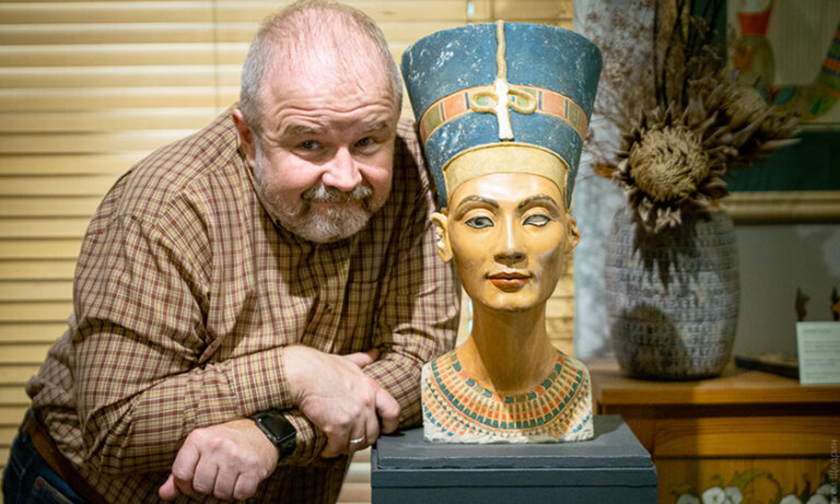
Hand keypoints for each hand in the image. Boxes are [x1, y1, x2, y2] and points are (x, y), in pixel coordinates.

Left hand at [158, 419, 278, 500]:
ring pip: (220, 493)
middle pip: (201, 486)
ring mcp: (235, 455)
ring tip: (231, 475)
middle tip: (218, 475)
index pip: (180, 474)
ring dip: (226, 490)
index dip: (185, 486)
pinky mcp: (253, 466)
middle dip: (209, 487)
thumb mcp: (201, 449)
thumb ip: (181, 472)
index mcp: (198, 438)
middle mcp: (216, 444)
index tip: (194, 484)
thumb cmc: (227, 443)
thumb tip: (164, 494)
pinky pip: (240, 494)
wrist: (262, 432)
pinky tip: (243, 478)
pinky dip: (241, 492)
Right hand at [283, 346, 400, 457]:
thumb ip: (362, 360)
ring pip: (357, 444)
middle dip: (363, 439)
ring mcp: (353, 416)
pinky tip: (326, 449)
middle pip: (373, 434)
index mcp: (371, 388)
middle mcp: (366, 403)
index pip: (393, 412)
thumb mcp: (346, 362)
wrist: (300, 373)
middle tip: (351, 439)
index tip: (382, 428)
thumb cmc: (319, 366)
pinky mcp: (337, 426)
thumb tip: (374, 353)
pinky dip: (332, 451)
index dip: (389, 424)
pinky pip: (339, 447)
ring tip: (338, 445)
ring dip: (347, 447)